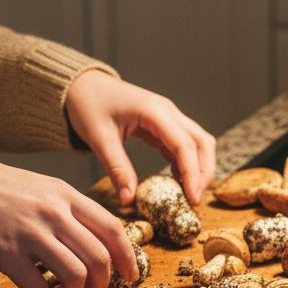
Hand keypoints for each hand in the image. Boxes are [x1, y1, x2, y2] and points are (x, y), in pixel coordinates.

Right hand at [0, 152, 138, 287]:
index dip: (127, 257)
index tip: (130, 275)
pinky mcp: (7, 253)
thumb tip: (99, 242)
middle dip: (101, 284)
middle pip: (99, 258)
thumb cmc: (1, 191)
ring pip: (75, 275)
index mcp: (66, 196)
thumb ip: (71, 211)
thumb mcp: (44, 188)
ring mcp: (31, 233)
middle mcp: (53, 213)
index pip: (112, 228)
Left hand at [65, 70, 215, 205]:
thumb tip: (129, 200)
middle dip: (204, 173)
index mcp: (154, 111)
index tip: (192, 199)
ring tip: (188, 195)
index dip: (193, 174)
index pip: (184, 145)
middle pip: (202, 142)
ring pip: (198, 143)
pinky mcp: (164, 124)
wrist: (83, 86)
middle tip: (194, 201)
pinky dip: (185, 164)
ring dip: (198, 168)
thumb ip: (117, 169)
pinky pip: (183, 145)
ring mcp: (168, 116)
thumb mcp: (100, 139)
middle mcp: (168, 112)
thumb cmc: (89, 105)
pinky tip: (176, 181)